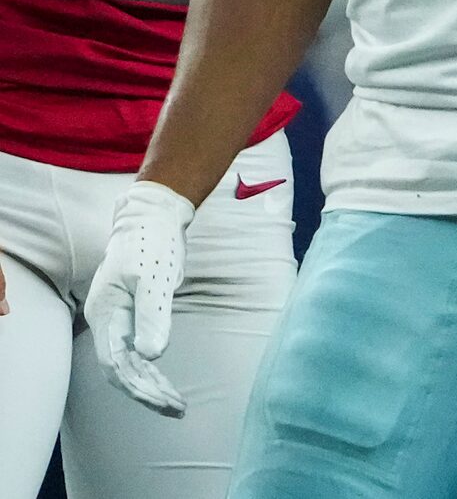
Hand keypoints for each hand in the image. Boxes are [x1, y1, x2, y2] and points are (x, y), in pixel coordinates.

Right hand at [83, 181, 195, 415]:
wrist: (154, 219)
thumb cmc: (152, 244)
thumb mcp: (155, 278)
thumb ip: (153, 316)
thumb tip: (152, 356)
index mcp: (106, 315)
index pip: (116, 364)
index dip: (139, 386)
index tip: (165, 400)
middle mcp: (107, 323)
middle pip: (122, 371)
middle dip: (147, 393)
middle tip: (178, 409)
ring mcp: (118, 322)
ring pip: (129, 366)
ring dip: (151, 387)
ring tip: (177, 405)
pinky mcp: (132, 319)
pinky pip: (137, 354)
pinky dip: (152, 372)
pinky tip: (166, 386)